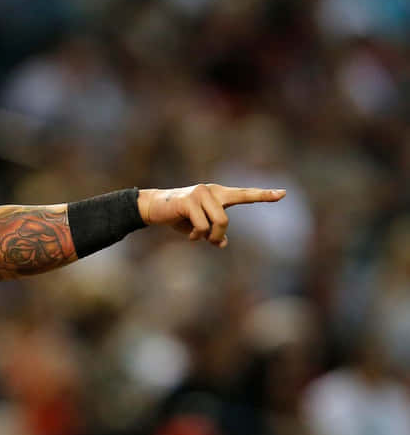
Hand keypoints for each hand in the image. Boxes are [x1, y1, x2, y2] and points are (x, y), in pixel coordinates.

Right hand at [137, 184, 285, 247]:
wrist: (153, 207)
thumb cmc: (177, 216)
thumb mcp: (197, 226)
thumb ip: (212, 232)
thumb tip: (222, 243)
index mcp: (218, 194)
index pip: (244, 194)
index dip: (264, 195)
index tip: (283, 194)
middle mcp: (211, 191)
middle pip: (225, 220)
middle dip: (217, 235)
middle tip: (209, 242)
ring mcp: (200, 194)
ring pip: (216, 223)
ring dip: (207, 236)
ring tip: (195, 237)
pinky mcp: (188, 201)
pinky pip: (201, 226)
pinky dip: (195, 235)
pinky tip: (187, 235)